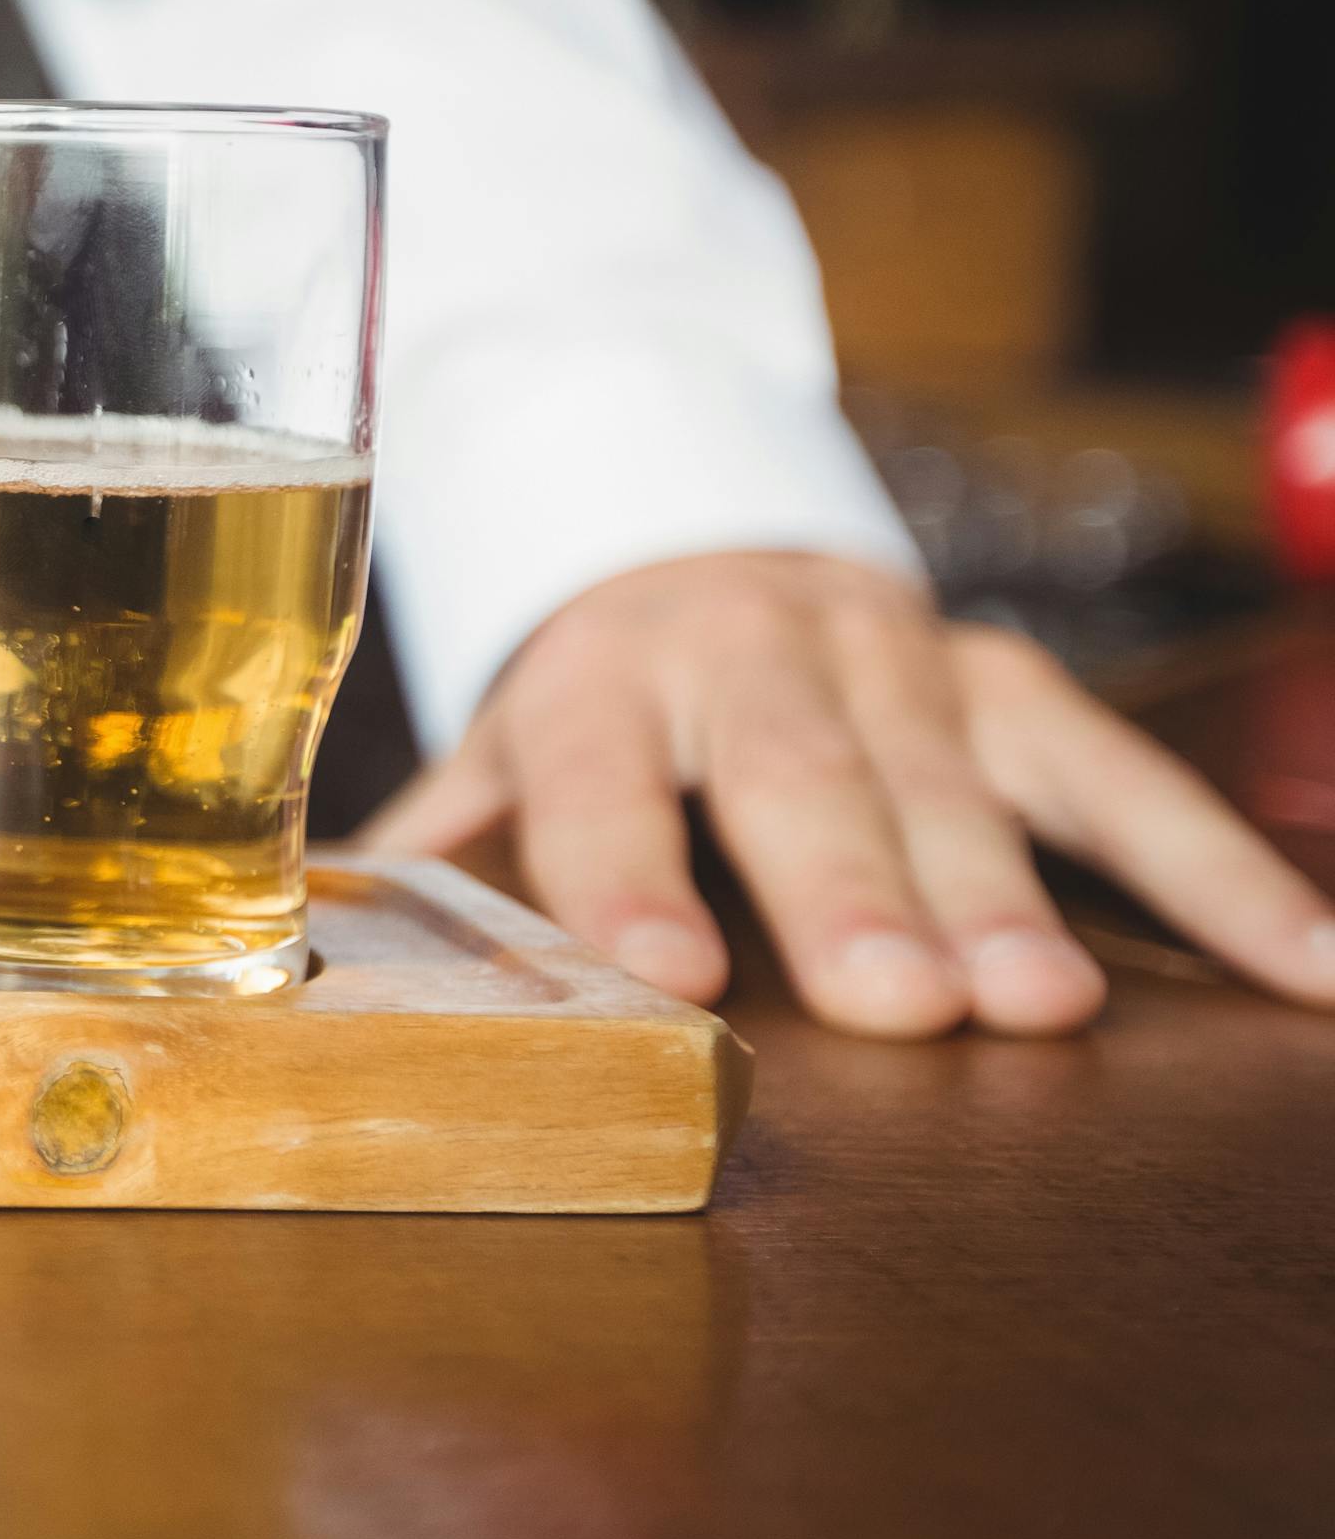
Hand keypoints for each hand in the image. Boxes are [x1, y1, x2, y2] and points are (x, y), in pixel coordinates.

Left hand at [365, 550, 1334, 1036]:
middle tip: (900, 1002)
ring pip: (956, 771)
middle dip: (850, 888)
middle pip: (798, 775)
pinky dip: (1220, 870)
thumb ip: (434, 858)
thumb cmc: (587, 700)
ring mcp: (895, 656)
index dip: (623, 871)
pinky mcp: (1009, 678)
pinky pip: (1123, 774)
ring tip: (1047, 1006)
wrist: (687, 532)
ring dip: (1006, 887)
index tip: (657, 972)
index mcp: (599, 678)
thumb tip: (305, 962)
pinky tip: (1306, 968)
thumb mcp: (494, 753)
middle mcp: (750, 651)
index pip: (596, 777)